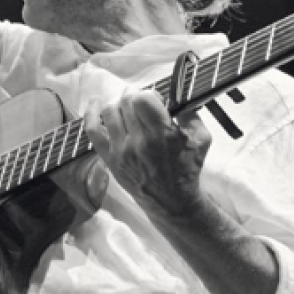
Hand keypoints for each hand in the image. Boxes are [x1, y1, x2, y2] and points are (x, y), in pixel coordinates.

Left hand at [84, 91, 211, 216]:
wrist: (171, 200)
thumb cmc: (186, 168)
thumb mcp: (202, 138)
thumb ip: (191, 113)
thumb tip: (177, 93)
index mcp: (163, 135)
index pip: (143, 99)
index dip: (148, 93)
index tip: (154, 100)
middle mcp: (139, 142)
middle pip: (126, 102)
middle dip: (133, 95)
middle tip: (141, 100)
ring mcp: (121, 151)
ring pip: (109, 111)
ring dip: (118, 103)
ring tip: (127, 107)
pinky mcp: (110, 158)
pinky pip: (92, 131)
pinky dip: (91, 113)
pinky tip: (96, 102)